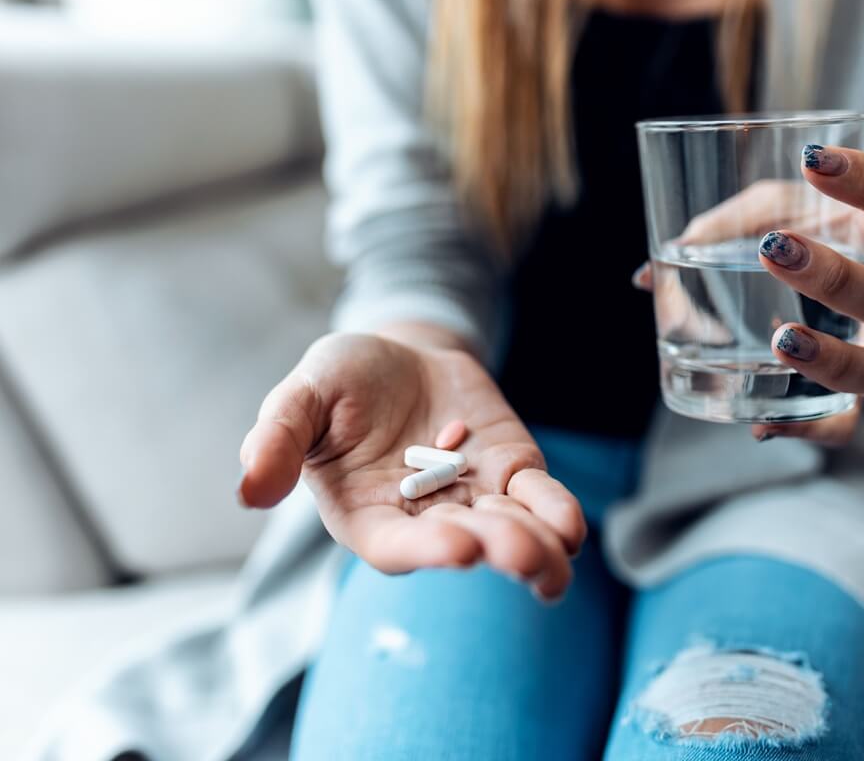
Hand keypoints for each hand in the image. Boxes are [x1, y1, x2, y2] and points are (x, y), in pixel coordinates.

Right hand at [238, 332, 586, 599]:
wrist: (399, 354)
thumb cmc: (341, 381)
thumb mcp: (302, 396)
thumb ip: (277, 438)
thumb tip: (247, 490)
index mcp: (366, 515)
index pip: (396, 546)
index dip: (427, 551)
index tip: (459, 549)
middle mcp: (423, 519)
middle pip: (462, 543)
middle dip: (495, 548)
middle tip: (522, 554)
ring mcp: (474, 499)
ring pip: (509, 532)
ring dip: (536, 545)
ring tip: (558, 553)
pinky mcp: (511, 472)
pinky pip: (537, 499)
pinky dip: (555, 512)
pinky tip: (571, 528)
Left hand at [633, 146, 863, 445]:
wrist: (845, 288)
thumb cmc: (813, 232)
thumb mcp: (775, 212)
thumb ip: (723, 227)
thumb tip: (645, 277)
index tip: (814, 161)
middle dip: (835, 275)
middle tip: (772, 249)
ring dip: (833, 359)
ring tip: (778, 340)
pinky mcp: (863, 395)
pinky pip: (849, 426)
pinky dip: (810, 431)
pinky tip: (761, 426)